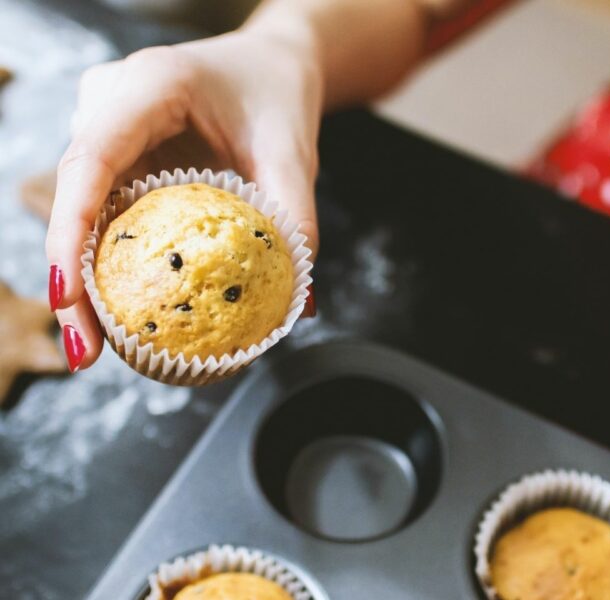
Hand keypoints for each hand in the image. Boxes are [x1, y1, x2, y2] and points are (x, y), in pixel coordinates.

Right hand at [46, 26, 322, 371]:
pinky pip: (104, 212)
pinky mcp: (117, 155)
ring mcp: (106, 129)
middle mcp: (110, 103)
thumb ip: (296, 219)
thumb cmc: (277, 97)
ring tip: (94, 346)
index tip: (68, 296)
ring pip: (81, 210)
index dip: (70, 230)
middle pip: (74, 196)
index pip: (92, 159)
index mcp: (150, 86)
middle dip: (71, 278)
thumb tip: (300, 306)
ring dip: (86, 279)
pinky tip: (122, 310)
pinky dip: (110, 261)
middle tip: (84, 351)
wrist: (270, 66)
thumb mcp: (293, 153)